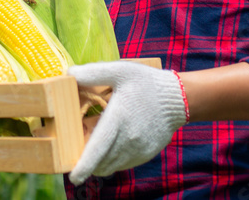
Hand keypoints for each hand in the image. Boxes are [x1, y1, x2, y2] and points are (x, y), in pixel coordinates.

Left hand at [68, 61, 187, 184]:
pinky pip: (123, 164)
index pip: (98, 149)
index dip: (84, 166)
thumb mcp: (119, 70)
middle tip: (79, 150)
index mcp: (118, 119)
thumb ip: (93, 72)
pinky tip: (111, 146)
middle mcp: (128, 139)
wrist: (178, 98)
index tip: (73, 177)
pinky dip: (112, 160)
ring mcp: (138, 149)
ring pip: (111, 166)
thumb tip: (70, 74)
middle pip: (101, 162)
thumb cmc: (146, 82)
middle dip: (87, 163)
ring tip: (95, 146)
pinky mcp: (145, 153)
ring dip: (99, 162)